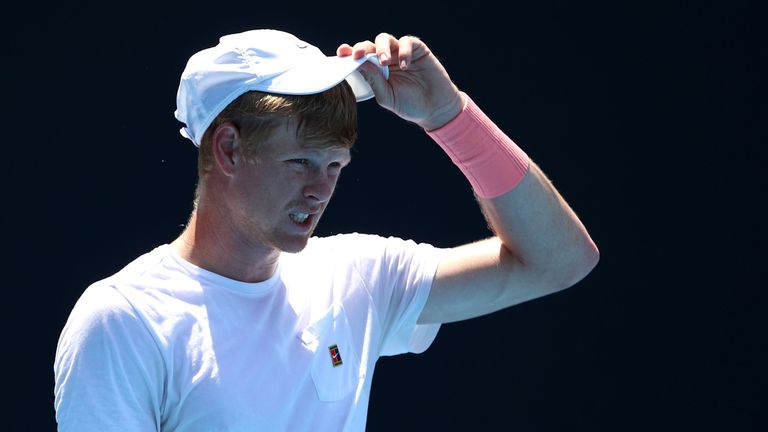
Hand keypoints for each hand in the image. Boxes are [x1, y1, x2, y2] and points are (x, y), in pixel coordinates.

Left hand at [337, 33, 464, 130]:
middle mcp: (387, 59)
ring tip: (384, 62)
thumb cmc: (410, 105)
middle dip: (362, 48)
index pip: (360, 58)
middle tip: (358, 55)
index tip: (341, 53)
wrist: (435, 109)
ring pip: (386, 39)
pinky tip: (405, 65)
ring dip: (382, 48)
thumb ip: (374, 81)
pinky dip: (404, 51)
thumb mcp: (387, 96)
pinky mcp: (418, 50)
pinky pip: (407, 42)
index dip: (349, 52)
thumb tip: (360, 64)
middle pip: (370, 45)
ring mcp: (401, 53)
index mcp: (376, 71)